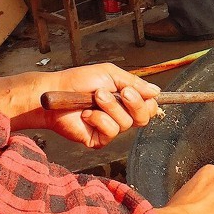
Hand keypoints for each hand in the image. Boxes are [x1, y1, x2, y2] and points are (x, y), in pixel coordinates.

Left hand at [37, 63, 160, 147]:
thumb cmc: (80, 81)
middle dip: (134, 103)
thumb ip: (134, 83)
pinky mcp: (99, 139)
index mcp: (126, 99)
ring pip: (126, 123)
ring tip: (95, 98)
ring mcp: (110, 128)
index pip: (149, 106)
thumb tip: (156, 91)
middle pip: (144, 118)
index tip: (135, 91)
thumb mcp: (110, 74)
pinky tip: (86, 114)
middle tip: (121, 93)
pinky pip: (110, 132)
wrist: (57, 92)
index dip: (147, 101)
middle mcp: (120, 114)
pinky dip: (99, 119)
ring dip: (110, 107)